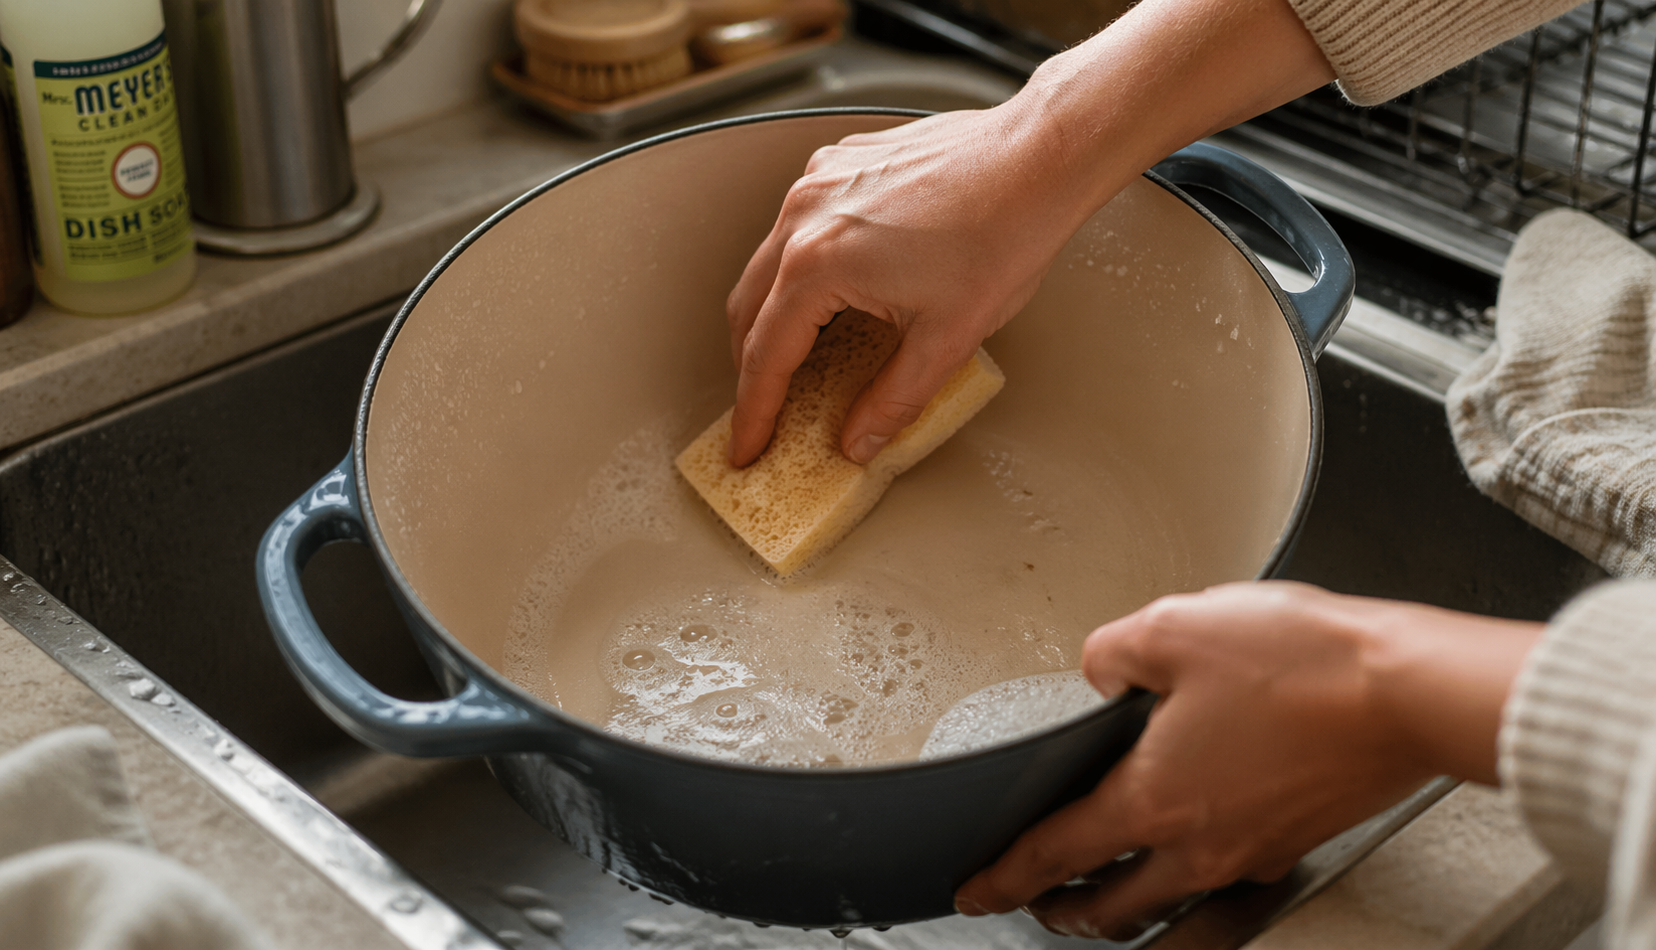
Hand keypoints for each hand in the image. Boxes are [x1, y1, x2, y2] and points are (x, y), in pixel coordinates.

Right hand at [723, 0, 1335, 467]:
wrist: (1038, 159)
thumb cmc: (1003, 233)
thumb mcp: (947, 339)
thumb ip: (894, 399)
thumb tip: (860, 441)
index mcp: (818, 263)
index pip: (765, 356)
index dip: (754, 411)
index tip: (747, 446)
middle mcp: (804, 215)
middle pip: (749, 308)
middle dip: (752, 367)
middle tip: (764, 413)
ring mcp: (819, 182)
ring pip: (767, 262)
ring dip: (771, 314)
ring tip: (793, 359)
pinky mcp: (841, 164)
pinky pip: (796, 224)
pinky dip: (798, 266)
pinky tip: (830, 290)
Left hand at [954, 582, 1543, 939]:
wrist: (1410, 692)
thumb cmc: (1304, 663)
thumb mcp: (1175, 626)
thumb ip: (1113, 653)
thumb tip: (1098, 674)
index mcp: (1154, 800)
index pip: (1055, 854)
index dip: (1005, 877)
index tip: (976, 891)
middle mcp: (1200, 845)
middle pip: (1111, 907)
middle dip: (1062, 910)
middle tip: (1036, 902)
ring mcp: (1252, 851)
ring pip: (1168, 903)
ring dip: (1123, 905)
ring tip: (1106, 889)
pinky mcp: (1295, 839)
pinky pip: (1223, 879)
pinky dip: (1187, 878)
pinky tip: (1191, 842)